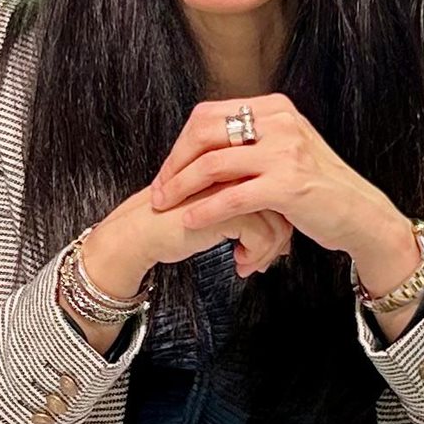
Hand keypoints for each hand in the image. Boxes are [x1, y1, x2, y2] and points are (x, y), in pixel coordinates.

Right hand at [82, 185, 292, 301]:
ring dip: (267, 252)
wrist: (139, 232)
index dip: (280, 219)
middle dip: (278, 238)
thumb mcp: (216, 215)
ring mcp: (233, 183)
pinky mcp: (226, 205)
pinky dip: (256, 256)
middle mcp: (237, 166)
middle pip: (284, 203)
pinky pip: (263, 235)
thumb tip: (285, 240)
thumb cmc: (174, 223)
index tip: (269, 244)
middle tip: (263, 259)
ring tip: (248, 264)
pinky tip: (239, 264)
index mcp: (235, 159)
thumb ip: (248, 216)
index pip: (278, 186)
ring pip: (278, 221)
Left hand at [149, 97, 421, 298]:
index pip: (210, 115)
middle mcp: (280, 122)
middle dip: (175, 162)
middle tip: (159, 189)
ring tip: (165, 205)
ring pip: (213, 163)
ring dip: (181, 186)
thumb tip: (205, 143)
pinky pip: (232, 195)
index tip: (168, 169)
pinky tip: (189, 221)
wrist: (361, 215)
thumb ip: (253, 140)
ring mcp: (285, 152)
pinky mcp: (288, 185)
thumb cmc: (320, 189)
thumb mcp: (287, 149)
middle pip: (204, 133)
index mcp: (275, 108)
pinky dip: (205, 209)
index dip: (182, 143)